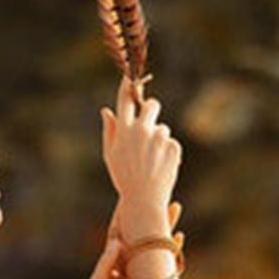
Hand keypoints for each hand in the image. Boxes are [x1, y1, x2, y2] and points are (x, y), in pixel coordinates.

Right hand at [100, 76, 181, 215]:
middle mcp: (141, 131)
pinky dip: (167, 152)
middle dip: (151, 109)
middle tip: (150, 123)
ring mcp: (158, 138)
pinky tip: (161, 166)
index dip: (127, 87)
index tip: (130, 78)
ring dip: (159, 140)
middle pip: (151, 106)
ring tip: (152, 161)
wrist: (144, 200)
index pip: (125, 101)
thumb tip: (106, 110)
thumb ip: (110, 131)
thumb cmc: (124, 178)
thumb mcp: (111, 155)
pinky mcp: (172, 147)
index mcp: (123, 131)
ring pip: (162, 129)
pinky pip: (171, 143)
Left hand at [108, 198, 181, 278]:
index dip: (125, 209)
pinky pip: (166, 256)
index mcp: (114, 252)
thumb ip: (107, 262)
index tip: (133, 194)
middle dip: (152, 210)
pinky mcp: (154, 274)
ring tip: (176, 206)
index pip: (120, 226)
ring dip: (166, 222)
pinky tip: (179, 236)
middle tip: (160, 193)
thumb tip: (118, 242)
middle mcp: (128, 254)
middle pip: (142, 227)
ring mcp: (142, 263)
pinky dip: (173, 246)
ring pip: (156, 238)